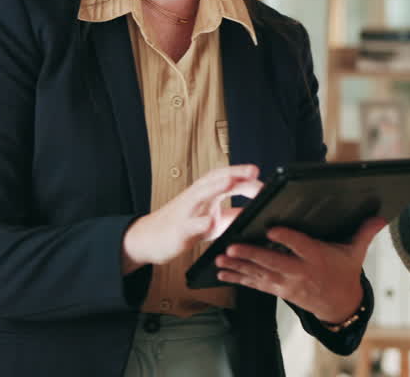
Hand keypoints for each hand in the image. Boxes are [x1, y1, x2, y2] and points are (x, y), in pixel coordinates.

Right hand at [121, 164, 262, 272]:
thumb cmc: (183, 226)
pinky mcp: (178, 230)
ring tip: (231, 182)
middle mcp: (195, 197)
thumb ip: (233, 214)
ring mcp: (185, 212)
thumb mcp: (212, 220)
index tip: (262, 177)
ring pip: (199, 195)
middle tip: (254, 171)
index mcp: (205, 193)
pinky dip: (200, 222)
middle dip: (234, 173)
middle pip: (215, 179)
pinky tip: (210, 222)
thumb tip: (258, 212)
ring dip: (215, 187)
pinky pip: (189, 225)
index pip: (226, 178)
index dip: (244, 177)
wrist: (147, 239)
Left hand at [214, 218, 387, 323]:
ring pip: (260, 274)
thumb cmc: (344, 272)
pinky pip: (256, 285)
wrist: (339, 304)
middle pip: (273, 262)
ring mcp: (287, 284)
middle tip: (233, 246)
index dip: (285, 239)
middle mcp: (300, 272)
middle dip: (252, 255)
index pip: (300, 246)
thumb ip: (364, 232)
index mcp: (317, 258)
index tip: (271, 230)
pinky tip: (222, 273)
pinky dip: (238, 279)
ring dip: (238, 267)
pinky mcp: (279, 291)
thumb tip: (380, 216)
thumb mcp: (355, 252)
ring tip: (220, 259)